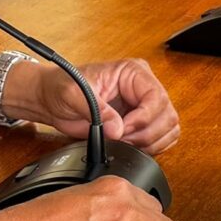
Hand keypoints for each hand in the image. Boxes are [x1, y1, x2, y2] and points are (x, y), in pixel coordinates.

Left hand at [16, 58, 182, 153]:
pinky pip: (162, 139)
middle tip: (122, 139)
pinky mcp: (141, 123)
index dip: (144, 118)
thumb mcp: (74, 94)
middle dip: (146, 133)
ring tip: (124, 143)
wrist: (52, 99)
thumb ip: (97, 111)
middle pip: (167, 115)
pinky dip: (151, 148)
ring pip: (169, 129)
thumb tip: (118, 129)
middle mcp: (143, 88)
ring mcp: (144, 106)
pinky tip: (130, 147)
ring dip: (150, 143)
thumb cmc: (61, 87)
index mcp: (133, 72)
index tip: (123, 130)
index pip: (156, 97)